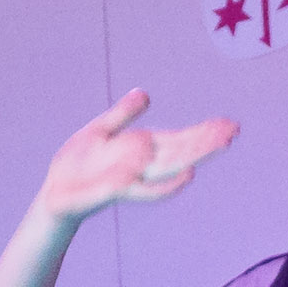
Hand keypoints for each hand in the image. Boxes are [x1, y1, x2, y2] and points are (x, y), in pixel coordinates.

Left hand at [37, 90, 236, 219]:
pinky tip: (188, 175)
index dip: (203, 131)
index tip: (230, 123)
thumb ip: (122, 114)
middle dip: (207, 140)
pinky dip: (167, 185)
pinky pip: (146, 189)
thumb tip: (145, 93)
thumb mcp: (99, 131)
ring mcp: (132, 177)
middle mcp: (142, 163)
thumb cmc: (76, 165)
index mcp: (141, 148)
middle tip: (235, 130)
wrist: (52, 193)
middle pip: (181, 150)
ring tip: (222, 143)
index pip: (179, 138)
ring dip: (197, 155)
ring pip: (171, 166)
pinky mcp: (116, 191)